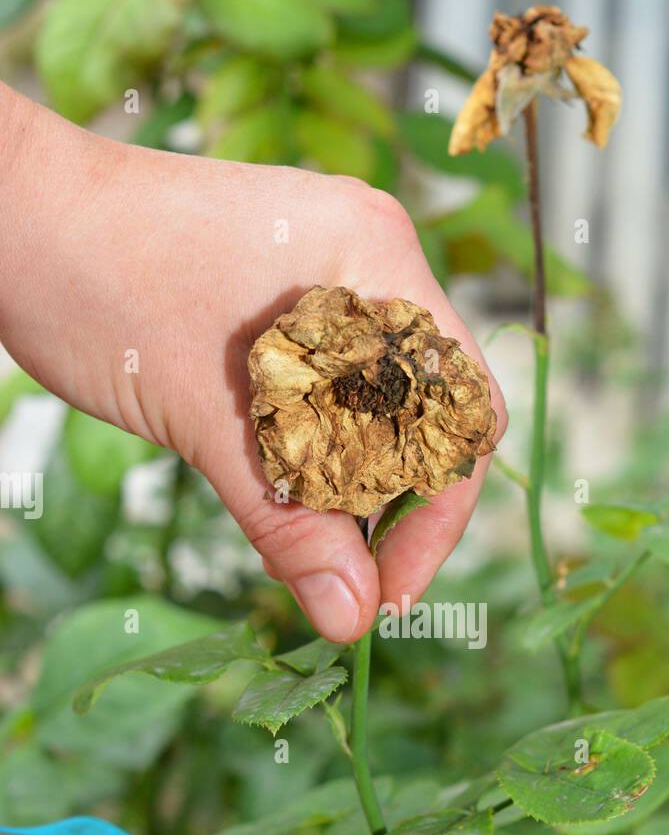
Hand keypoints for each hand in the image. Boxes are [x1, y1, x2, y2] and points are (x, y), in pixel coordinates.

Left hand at [0, 84, 506, 642]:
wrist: (17, 215)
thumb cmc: (99, 287)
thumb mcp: (203, 421)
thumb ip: (288, 522)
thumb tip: (352, 618)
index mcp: (375, 262)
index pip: (459, 410)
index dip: (434, 514)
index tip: (386, 591)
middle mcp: (374, 257)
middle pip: (434, 410)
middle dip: (400, 505)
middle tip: (352, 582)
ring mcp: (336, 269)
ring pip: (387, 405)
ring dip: (358, 482)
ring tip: (313, 545)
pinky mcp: (297, 294)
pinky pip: (342, 388)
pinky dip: (326, 449)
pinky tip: (290, 490)